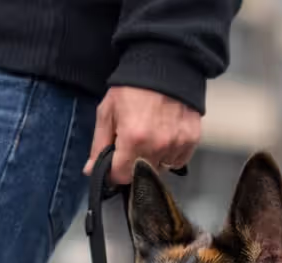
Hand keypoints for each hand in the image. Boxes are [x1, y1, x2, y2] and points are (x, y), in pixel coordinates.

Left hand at [86, 86, 200, 184]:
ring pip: (161, 169)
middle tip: (133, 145)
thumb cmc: (132, 87)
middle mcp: (158, 146)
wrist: (165, 65)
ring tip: (151, 137)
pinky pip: (178, 160)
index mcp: (133, 139)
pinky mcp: (192, 140)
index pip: (122, 177)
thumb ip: (99, 144)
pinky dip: (170, 154)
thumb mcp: (108, 111)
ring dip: (153, 160)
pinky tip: (165, 136)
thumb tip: (90, 170)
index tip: (115, 164)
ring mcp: (177, 144)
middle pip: (142, 176)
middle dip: (134, 165)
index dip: (115, 172)